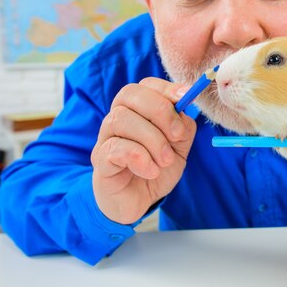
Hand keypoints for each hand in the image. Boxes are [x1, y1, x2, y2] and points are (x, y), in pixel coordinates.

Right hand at [91, 77, 195, 224]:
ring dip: (152, 140)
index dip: (166, 88)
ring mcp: (106, 137)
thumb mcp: (178, 147)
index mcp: (138, 109)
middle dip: (160, 110)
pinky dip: (140, 158)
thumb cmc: (156, 167)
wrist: (139, 201)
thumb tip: (184, 110)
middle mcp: (118, 117)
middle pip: (129, 94)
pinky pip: (115, 148)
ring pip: (121, 119)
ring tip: (165, 160)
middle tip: (177, 135)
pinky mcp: (100, 160)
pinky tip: (151, 171)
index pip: (146, 85)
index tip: (186, 97)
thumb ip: (183, 127)